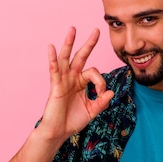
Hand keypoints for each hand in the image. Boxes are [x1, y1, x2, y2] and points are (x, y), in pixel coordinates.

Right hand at [39, 27, 113, 141]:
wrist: (59, 132)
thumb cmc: (73, 121)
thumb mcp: (92, 111)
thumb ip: (101, 102)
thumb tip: (111, 92)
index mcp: (82, 82)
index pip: (94, 73)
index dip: (101, 81)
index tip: (102, 93)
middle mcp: (72, 78)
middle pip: (81, 57)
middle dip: (89, 44)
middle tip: (96, 30)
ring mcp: (63, 80)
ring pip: (66, 58)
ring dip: (69, 43)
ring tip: (72, 29)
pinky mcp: (55, 85)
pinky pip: (54, 70)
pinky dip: (52, 58)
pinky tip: (51, 47)